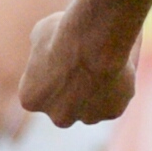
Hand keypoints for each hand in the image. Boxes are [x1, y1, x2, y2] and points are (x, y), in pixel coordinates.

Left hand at [17, 2, 137, 126]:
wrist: (94, 40)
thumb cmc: (63, 33)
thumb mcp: (41, 33)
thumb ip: (42, 49)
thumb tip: (46, 48)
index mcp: (31, 99)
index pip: (39, 91)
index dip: (51, 73)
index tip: (61, 56)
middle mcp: (58, 117)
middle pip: (65, 107)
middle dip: (73, 91)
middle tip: (83, 63)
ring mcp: (87, 118)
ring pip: (91, 107)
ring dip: (96, 91)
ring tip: (103, 62)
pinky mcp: (113, 113)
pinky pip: (115, 101)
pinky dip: (118, 88)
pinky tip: (120, 67)